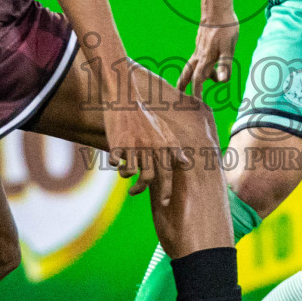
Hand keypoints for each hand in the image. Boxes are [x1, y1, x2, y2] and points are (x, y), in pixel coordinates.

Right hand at [102, 80, 183, 197]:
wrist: (125, 97)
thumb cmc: (144, 116)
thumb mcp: (164, 130)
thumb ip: (175, 148)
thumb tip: (186, 163)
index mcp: (163, 145)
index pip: (168, 173)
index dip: (166, 191)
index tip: (165, 203)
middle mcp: (151, 146)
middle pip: (149, 178)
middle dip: (140, 189)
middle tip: (134, 193)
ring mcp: (134, 145)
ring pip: (131, 173)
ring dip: (126, 176)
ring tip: (124, 172)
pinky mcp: (118, 143)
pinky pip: (116, 164)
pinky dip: (115, 165)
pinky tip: (115, 160)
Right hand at [175, 13, 238, 98]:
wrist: (217, 7)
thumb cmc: (225, 27)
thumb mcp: (229, 47)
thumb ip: (225, 64)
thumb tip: (223, 81)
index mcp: (205, 59)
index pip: (198, 81)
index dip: (196, 94)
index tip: (196, 106)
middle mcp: (199, 54)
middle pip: (188, 74)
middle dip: (183, 86)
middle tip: (178, 96)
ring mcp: (199, 47)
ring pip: (193, 65)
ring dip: (192, 75)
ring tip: (200, 82)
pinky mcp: (202, 41)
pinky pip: (198, 57)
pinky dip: (199, 64)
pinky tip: (208, 62)